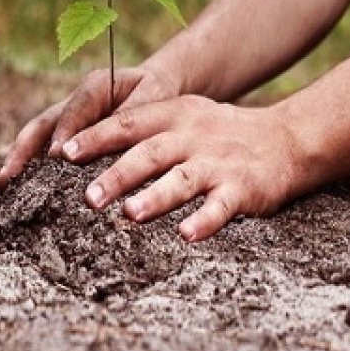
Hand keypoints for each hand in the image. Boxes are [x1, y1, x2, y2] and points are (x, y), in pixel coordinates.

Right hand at [0, 64, 179, 196]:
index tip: (57, 157)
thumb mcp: (156, 95)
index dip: (65, 131)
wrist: (158, 88)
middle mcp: (73, 103)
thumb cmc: (159, 93)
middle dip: (22, 152)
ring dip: (14, 165)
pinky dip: (23, 173)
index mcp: (96, 86)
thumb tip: (116, 135)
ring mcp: (65, 121)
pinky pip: (40, 155)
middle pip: (41, 126)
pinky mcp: (65, 139)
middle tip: (7, 179)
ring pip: (34, 141)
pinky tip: (6, 196)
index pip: (76, 108)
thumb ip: (136, 111)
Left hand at [57, 95, 304, 241]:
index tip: (64, 153)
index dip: (96, 137)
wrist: (285, 138)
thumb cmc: (218, 132)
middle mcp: (193, 136)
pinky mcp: (242, 189)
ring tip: (130, 214)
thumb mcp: (183, 116)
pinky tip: (186, 235)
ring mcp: (218, 163)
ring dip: (156, 197)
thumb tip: (83, 147)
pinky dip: (204, 220)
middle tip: (89, 197)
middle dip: (118, 174)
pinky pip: (221, 207)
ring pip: (183, 179)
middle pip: (150, 153)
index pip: (128, 124)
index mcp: (174, 115)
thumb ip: (143, 128)